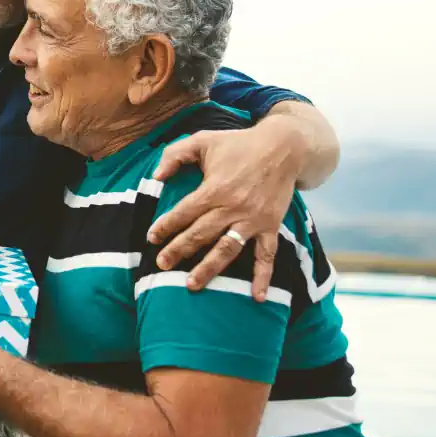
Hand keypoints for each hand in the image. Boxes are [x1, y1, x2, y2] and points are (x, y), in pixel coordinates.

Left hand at [147, 120, 305, 299]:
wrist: (284, 147)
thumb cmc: (239, 144)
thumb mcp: (203, 139)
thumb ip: (175, 155)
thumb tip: (155, 176)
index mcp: (213, 189)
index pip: (184, 212)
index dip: (166, 226)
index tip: (151, 238)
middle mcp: (231, 208)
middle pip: (200, 235)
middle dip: (179, 251)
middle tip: (161, 265)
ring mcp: (252, 220)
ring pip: (227, 250)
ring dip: (209, 269)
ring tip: (192, 285)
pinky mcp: (270, 226)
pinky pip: (267, 255)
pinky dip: (263, 276)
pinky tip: (256, 297)